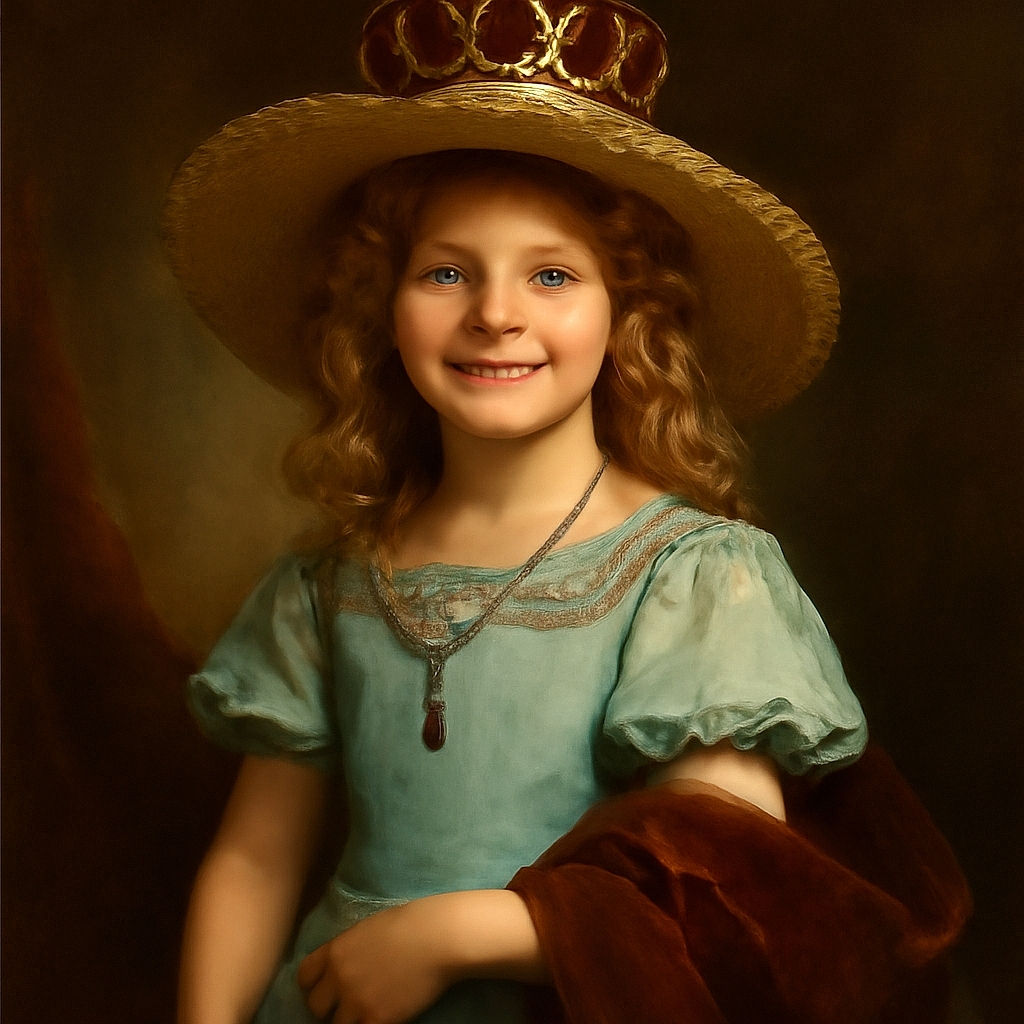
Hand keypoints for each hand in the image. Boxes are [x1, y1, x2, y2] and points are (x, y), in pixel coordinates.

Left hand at [297, 897, 456, 1023]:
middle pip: (314, 1007)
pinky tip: (383, 1017)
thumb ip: (349, 950)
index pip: (304, 977)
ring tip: (367, 1011)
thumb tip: (342, 966)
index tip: (326, 989)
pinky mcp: (377, 1019)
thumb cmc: (410, 924)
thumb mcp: (368, 929)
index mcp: (335, 950)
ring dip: (350, 1020)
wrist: (437, 937)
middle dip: (329, 1007)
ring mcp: (356, 1000)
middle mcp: (339, 977)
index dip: (313, 985)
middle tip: (347, 1005)